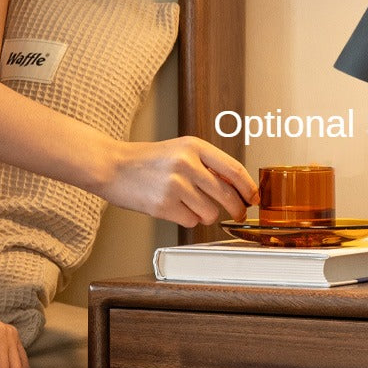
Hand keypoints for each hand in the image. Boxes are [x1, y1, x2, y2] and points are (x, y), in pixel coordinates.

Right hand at [106, 136, 258, 226]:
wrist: (112, 166)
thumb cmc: (149, 161)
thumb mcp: (180, 151)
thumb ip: (207, 165)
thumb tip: (239, 187)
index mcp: (194, 146)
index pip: (233, 169)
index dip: (249, 188)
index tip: (255, 198)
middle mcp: (186, 164)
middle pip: (228, 196)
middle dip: (237, 209)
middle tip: (238, 213)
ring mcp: (175, 185)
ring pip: (210, 213)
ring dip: (206, 214)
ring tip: (189, 204)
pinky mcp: (164, 205)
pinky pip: (192, 221)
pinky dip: (187, 219)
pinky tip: (174, 207)